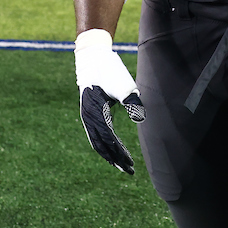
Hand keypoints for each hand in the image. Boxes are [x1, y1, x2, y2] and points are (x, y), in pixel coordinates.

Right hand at [75, 29, 144, 174]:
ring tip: (120, 164)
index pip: (109, 140)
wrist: (92, 57)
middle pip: (101, 146)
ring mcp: (86, 116)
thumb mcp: (122, 84)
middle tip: (129, 171)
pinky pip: (94, 134)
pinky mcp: (88, 113)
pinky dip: (103, 145)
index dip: (120, 154)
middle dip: (115, 159)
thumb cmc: (109, 70)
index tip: (130, 165)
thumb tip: (140, 116)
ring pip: (96, 142)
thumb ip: (131, 101)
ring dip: (108, 154)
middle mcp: (88, 117)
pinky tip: (111, 149)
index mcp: (96, 112)